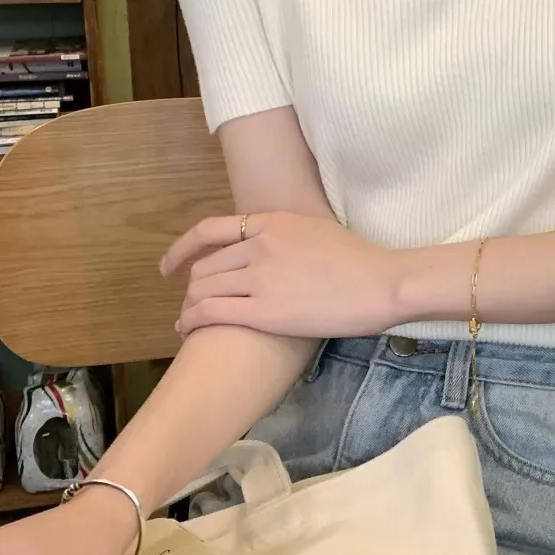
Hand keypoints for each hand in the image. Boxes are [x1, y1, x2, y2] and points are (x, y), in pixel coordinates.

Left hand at [163, 212, 408, 338]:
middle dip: (192, 287)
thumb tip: (277, 248)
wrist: (383, 283)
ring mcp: (260, 277)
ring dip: (189, 308)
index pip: (211, 230)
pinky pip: (211, 312)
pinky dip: (192, 321)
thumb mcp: (319, 231)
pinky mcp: (263, 310)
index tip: (171, 265)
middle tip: (192, 304)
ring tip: (188, 323)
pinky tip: (189, 332)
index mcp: (273, 223)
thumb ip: (289, 236)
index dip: (183, 248)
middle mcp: (260, 245)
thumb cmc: (363, 262)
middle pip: (205, 266)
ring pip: (202, 290)